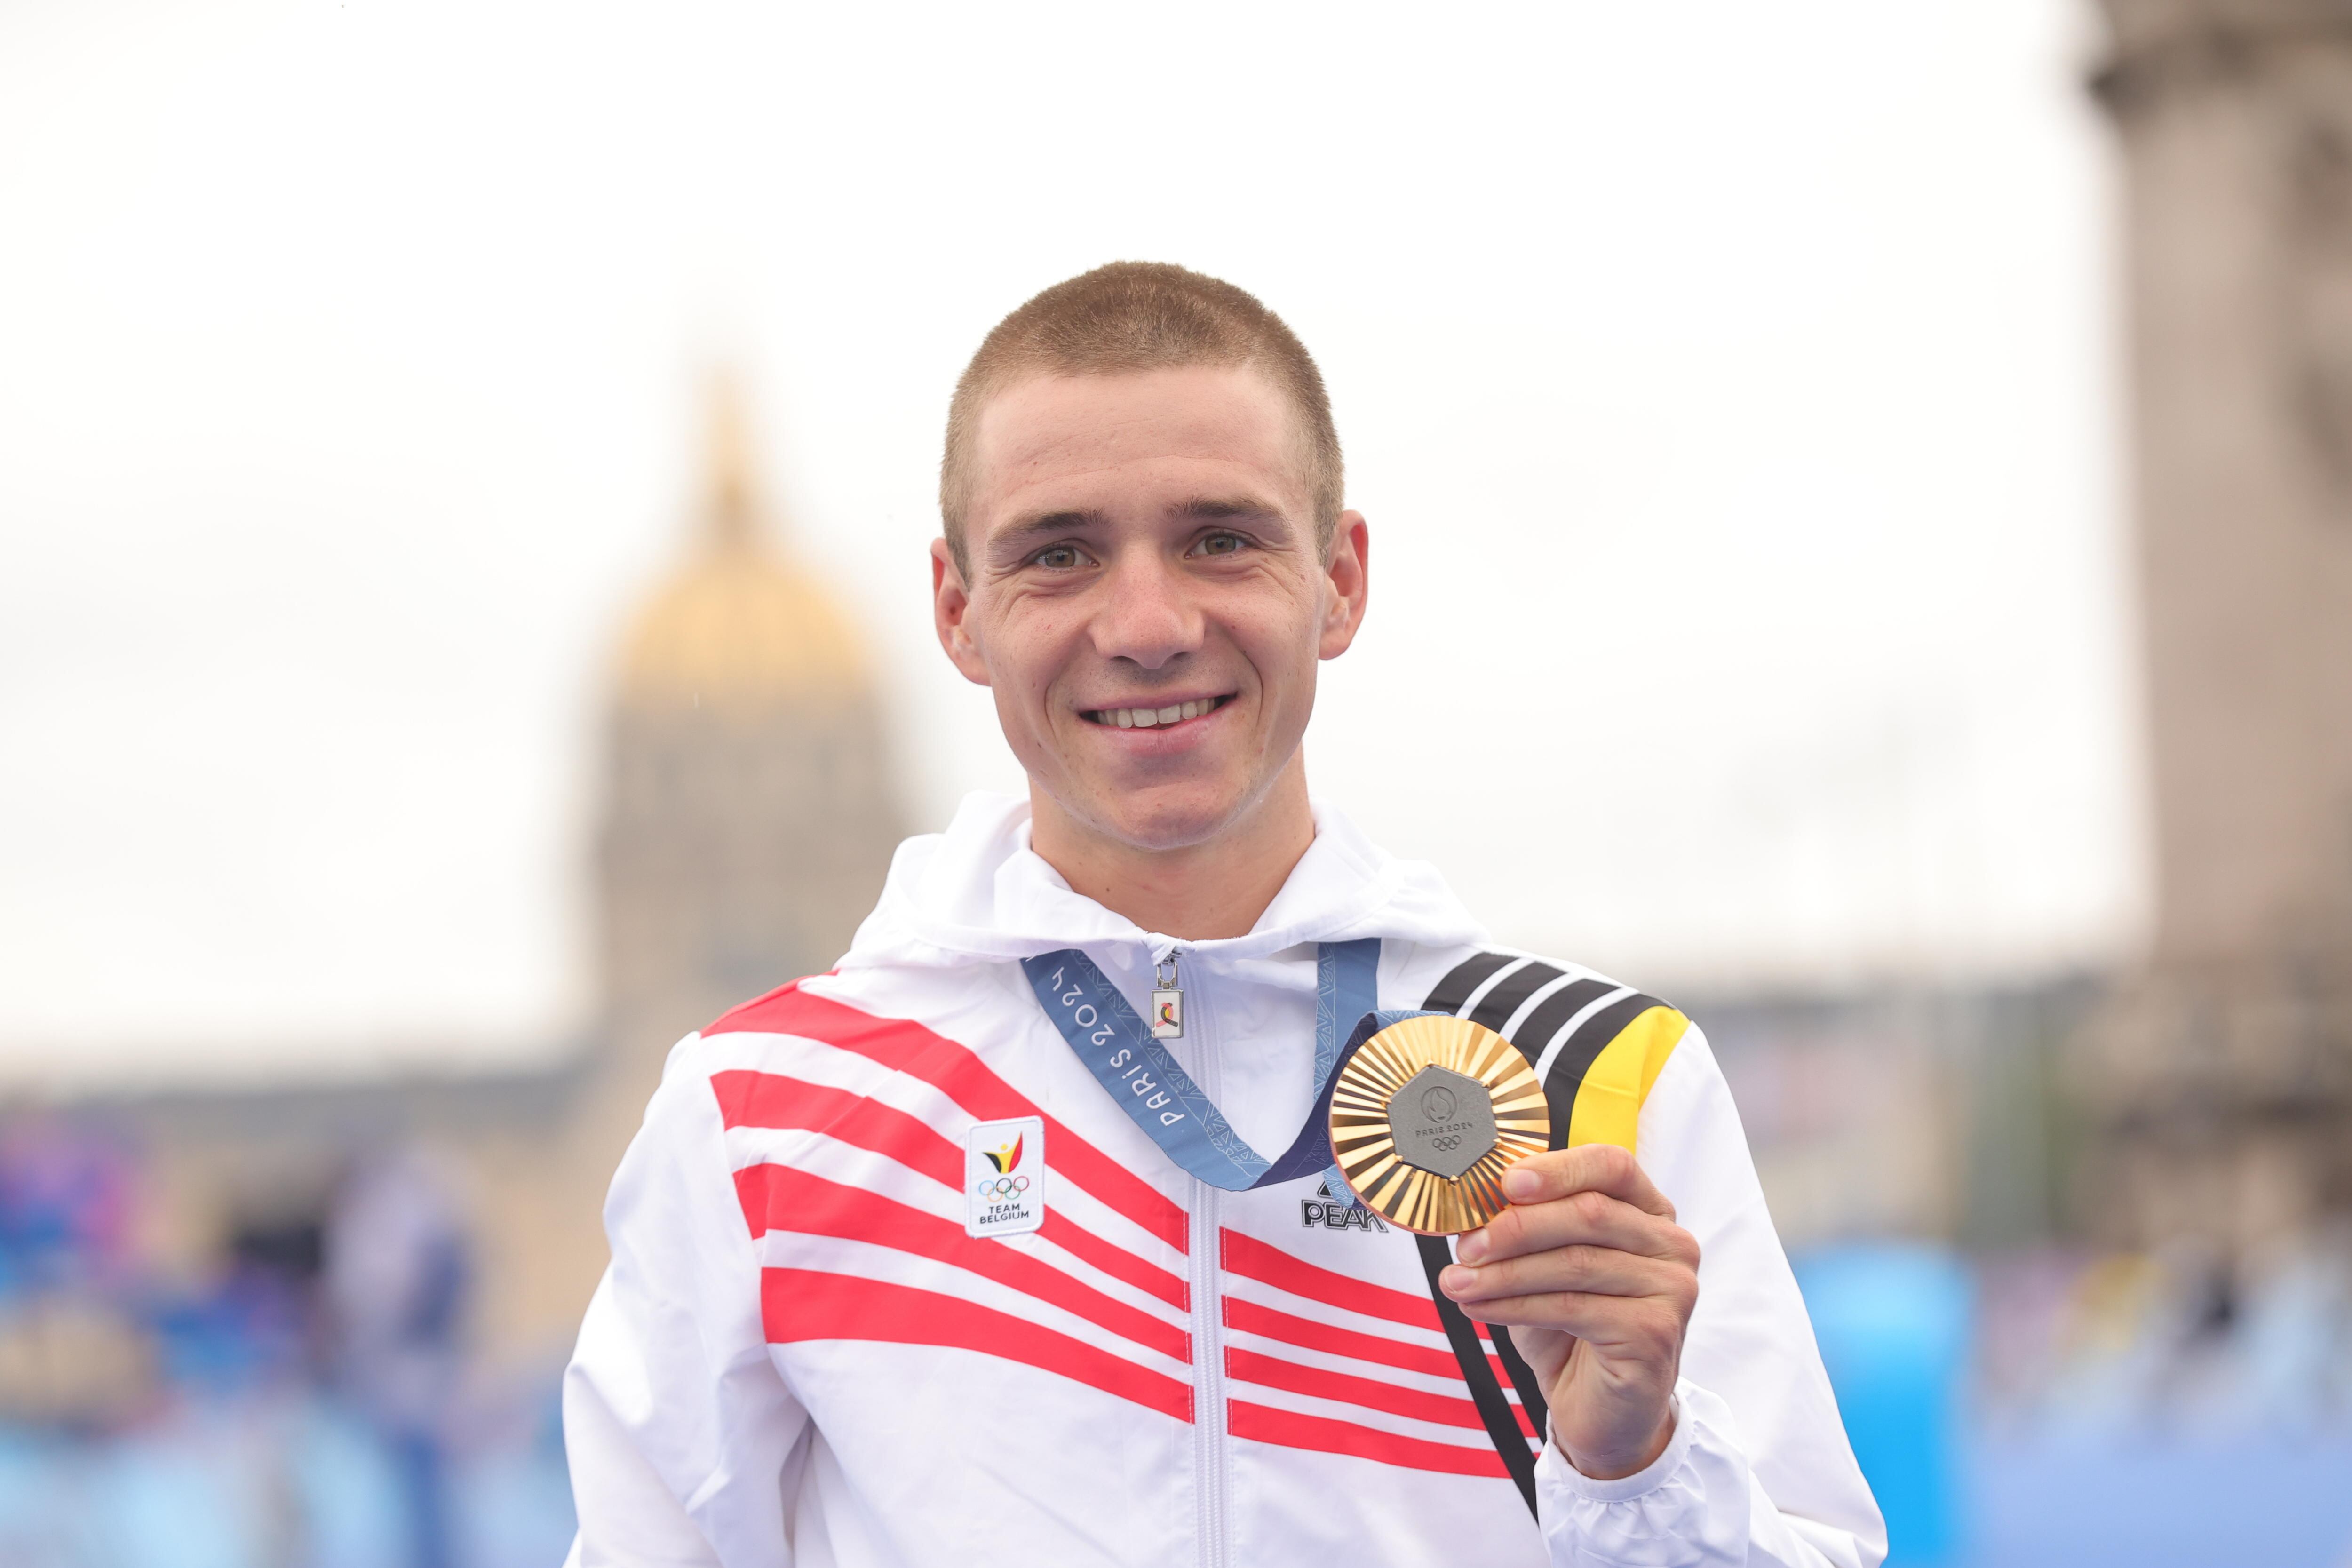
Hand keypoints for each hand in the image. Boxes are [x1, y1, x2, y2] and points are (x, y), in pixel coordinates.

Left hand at [1437, 1143, 1699, 1479]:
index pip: (1611, 1165)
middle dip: (1516, 1227)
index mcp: (1650, 1212)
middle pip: (1589, 1213)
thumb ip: (1528, 1228)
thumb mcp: (1546, 1266)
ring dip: (1505, 1271)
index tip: (1505, 1182)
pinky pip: (1573, 1307)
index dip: (1557, 1169)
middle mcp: (1672, 1245)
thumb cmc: (1572, 1329)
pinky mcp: (1655, 1333)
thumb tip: (1472, 1204)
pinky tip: (1479, 1308)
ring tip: (1456, 1282)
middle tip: (1465, 1246)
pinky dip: (1516, 1305)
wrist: (1602, 1412)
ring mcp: (1672, 1289)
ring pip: (1576, 1262)